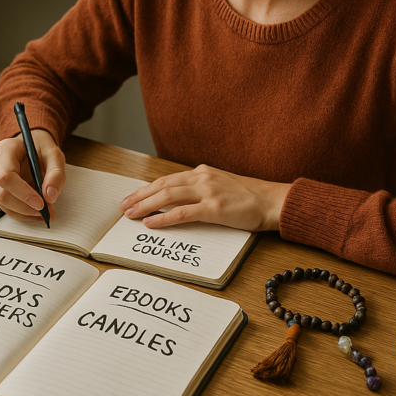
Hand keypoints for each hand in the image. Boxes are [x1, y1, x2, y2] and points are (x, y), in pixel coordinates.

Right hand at [0, 130, 65, 221]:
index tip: (40, 203)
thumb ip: (56, 174)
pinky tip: (36, 212)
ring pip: (3, 204)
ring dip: (26, 213)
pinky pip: (5, 207)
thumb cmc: (39, 148)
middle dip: (26, 207)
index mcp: (5, 149)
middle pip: (2, 194)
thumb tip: (50, 196)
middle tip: (48, 211)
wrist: (30, 146)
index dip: (22, 193)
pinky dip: (22, 213)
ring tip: (46, 212)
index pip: (6, 176)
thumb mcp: (55, 155)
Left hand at [120, 165, 290, 232]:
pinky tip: (151, 223)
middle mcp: (202, 178)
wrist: (272, 201)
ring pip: (167, 196)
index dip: (146, 189)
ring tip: (130, 215)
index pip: (167, 179)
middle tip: (123, 207)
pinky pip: (182, 213)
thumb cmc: (249, 197)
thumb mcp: (220, 185)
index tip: (132, 197)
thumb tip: (177, 199)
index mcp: (202, 172)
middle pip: (162, 185)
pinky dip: (163, 218)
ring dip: (145, 206)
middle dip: (139, 196)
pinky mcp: (214, 208)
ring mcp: (208, 192)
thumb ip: (200, 189)